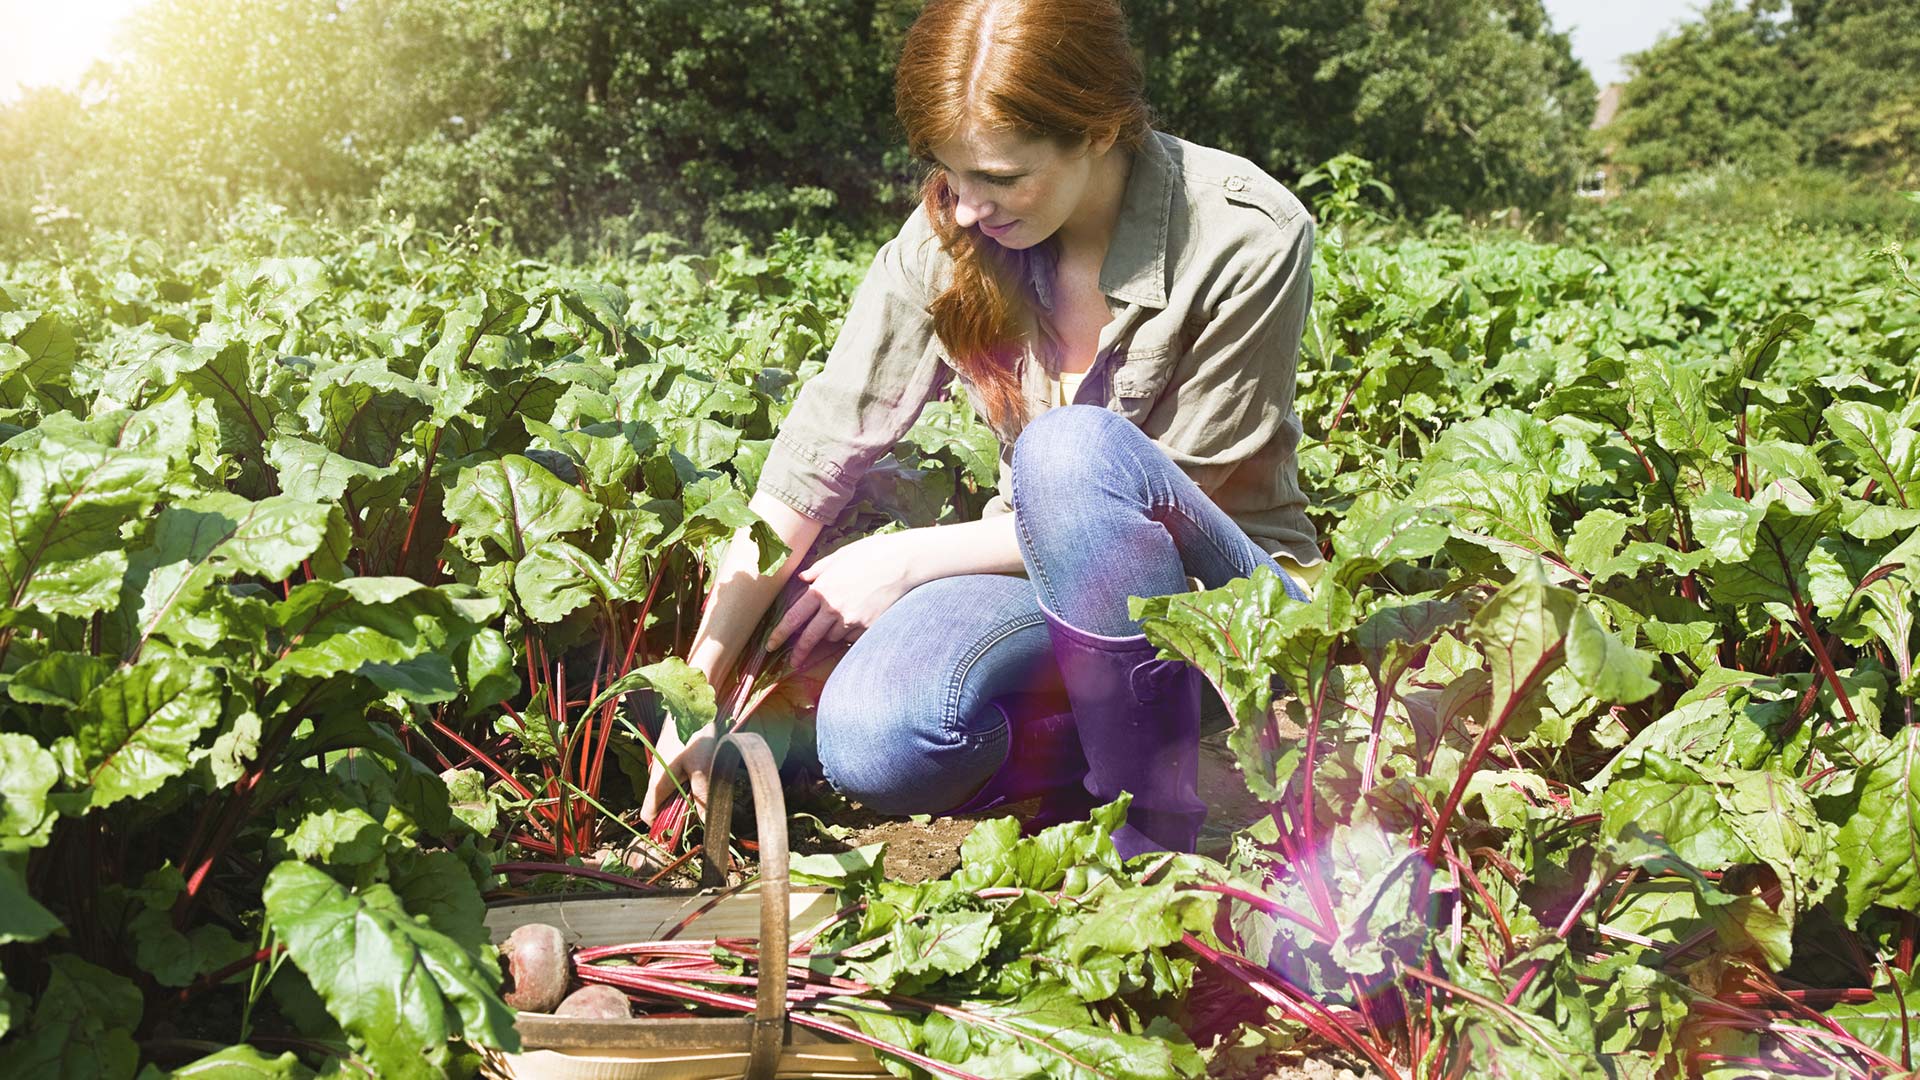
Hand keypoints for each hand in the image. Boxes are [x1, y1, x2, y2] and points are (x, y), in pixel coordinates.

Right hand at [639, 721, 714, 827]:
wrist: (691, 703)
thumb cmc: (695, 735)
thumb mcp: (702, 768)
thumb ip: (702, 796)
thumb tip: (706, 822)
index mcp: (657, 783)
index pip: (649, 816)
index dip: (662, 828)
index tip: (681, 830)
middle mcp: (654, 776)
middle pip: (660, 806)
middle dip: (677, 813)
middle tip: (700, 812)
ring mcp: (660, 765)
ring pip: (668, 791)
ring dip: (683, 797)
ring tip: (703, 793)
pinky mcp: (668, 756)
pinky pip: (672, 778)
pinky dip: (685, 783)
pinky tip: (701, 776)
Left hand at [765, 531, 921, 668]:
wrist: (904, 562)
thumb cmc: (872, 554)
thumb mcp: (840, 556)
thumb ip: (819, 569)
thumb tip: (803, 578)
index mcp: (822, 589)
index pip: (794, 617)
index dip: (780, 634)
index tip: (771, 644)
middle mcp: (834, 608)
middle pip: (810, 637)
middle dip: (799, 651)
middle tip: (792, 661)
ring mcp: (852, 620)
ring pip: (833, 636)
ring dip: (831, 632)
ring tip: (843, 615)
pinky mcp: (869, 627)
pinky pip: (853, 636)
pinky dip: (851, 631)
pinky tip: (860, 616)